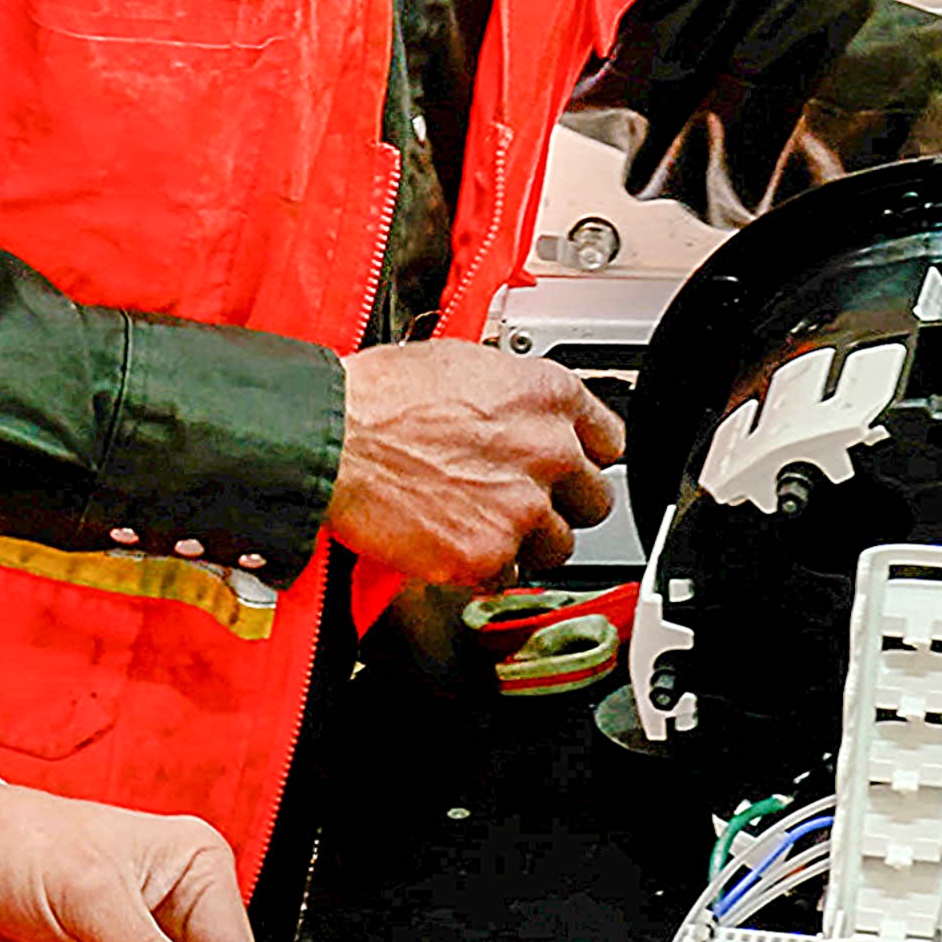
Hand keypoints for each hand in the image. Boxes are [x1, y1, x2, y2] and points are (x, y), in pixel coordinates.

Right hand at [327, 340, 624, 584]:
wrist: (331, 439)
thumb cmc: (377, 396)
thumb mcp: (462, 364)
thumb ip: (510, 394)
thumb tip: (517, 410)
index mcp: (547, 396)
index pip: (610, 441)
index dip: (582, 457)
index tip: (569, 467)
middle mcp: (548, 451)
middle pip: (595, 500)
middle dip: (560, 504)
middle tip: (519, 501)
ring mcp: (523, 508)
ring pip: (558, 546)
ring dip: (525, 542)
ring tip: (480, 524)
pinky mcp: (489, 556)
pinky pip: (507, 577)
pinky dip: (482, 569)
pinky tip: (452, 542)